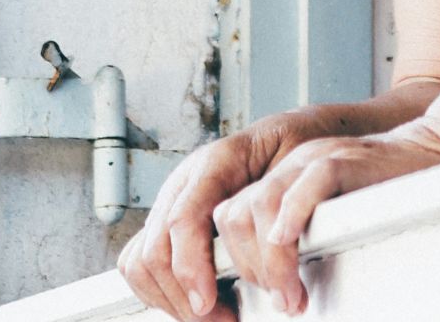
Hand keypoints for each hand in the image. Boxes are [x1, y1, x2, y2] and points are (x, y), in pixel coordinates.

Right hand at [119, 119, 302, 320]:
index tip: (207, 303)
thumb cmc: (294, 151)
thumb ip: (286, 199)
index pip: (182, 221)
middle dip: (181, 298)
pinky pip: (140, 260)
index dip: (190, 268)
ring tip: (211, 317)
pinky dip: (159, 291)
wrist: (286, 136)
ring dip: (169, 299)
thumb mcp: (299, 165)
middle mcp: (185, 182)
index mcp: (215, 163)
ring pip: (140, 260)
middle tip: (223, 320)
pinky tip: (194, 303)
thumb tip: (281, 244)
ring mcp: (171, 201)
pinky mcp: (167, 221)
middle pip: (154, 250)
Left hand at [212, 122, 439, 315]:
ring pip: (262, 206)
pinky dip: (294, 215)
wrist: (430, 152)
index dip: (227, 264)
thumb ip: (294, 237)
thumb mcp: (325, 215)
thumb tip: (268, 285)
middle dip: (248, 269)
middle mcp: (288, 165)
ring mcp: (314, 159)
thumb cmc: (383, 194)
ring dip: (272, 262)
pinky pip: (310, 183)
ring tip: (293, 294)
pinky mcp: (346, 160)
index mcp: (276, 178)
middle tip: (281, 299)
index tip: (245, 300)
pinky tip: (294, 244)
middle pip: (234, 217)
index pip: (224, 220)